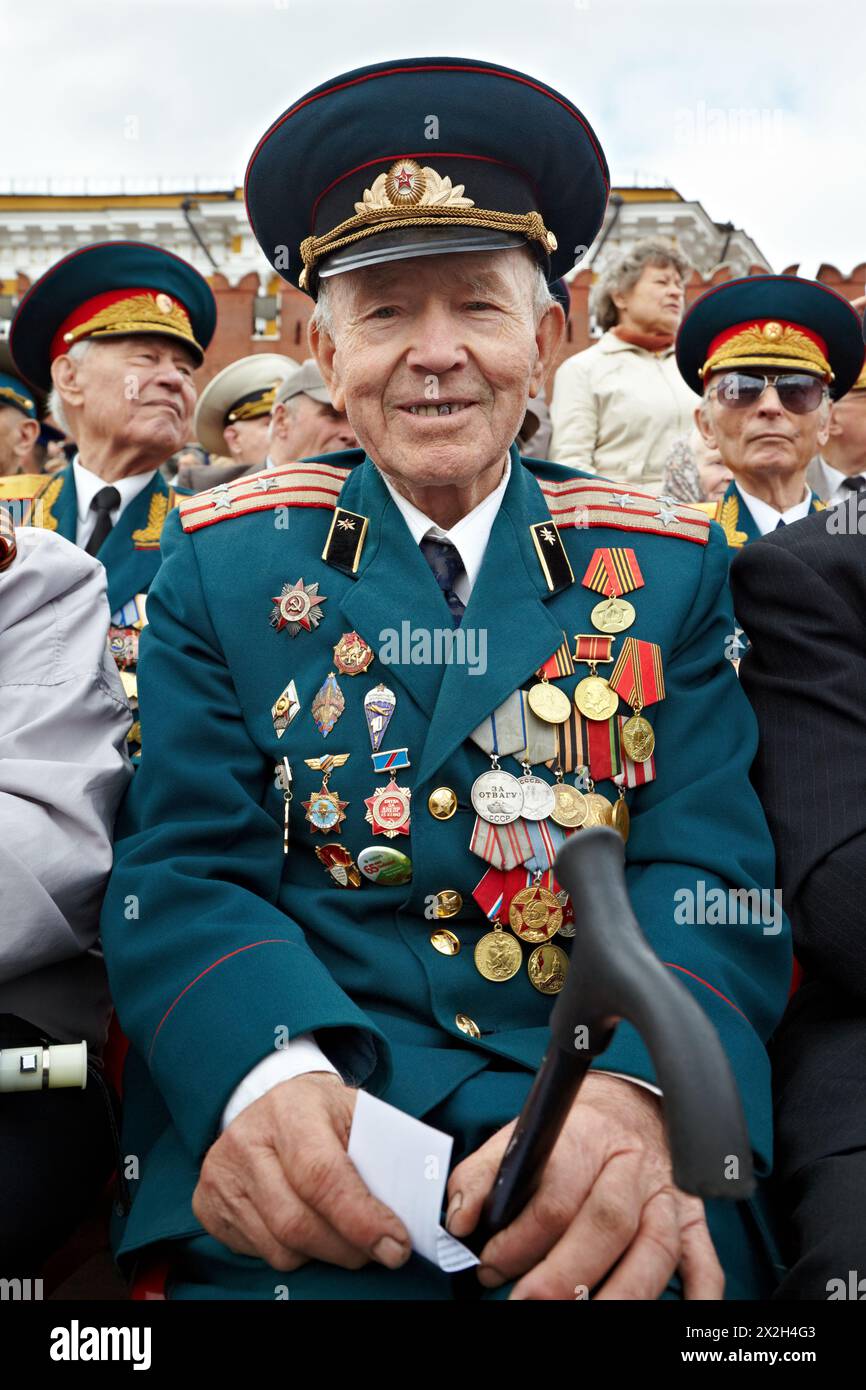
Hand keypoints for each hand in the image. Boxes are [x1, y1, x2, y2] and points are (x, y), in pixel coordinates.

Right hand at [192, 1072, 410, 1272]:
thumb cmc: (322, 1113)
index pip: (322, 1175)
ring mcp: (220, 1174)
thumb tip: (409, 1208)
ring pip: (280, 1247)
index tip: (394, 1245)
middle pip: (298, 1222)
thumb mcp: (356, 1113)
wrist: (273, 1103)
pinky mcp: (206, 1204)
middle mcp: (246, 1140)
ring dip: (322, 1254)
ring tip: (344, 1236)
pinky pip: (258, 1253)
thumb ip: (381, 1155)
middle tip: (378, 1250)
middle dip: (347, 1248)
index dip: (360, 1219)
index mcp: (289, 1109)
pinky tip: (306, 1227)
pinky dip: (292, 1252)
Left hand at [445, 1073, 722, 1299]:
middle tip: (525, 1302)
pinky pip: (706, 1264)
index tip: (489, 1265)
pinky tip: (680, 1318)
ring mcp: (666, 1195)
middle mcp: (633, 1165)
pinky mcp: (692, 1222)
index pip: (556, 1194)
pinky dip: (699, 1298)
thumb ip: (485, 1174)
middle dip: (563, 1275)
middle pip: (606, 1225)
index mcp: (587, 1136)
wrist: (631, 1105)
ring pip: (654, 1250)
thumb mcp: (524, 1134)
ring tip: (580, 1318)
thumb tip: (458, 1219)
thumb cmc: (574, 1131)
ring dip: (619, 1294)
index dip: (518, 1239)